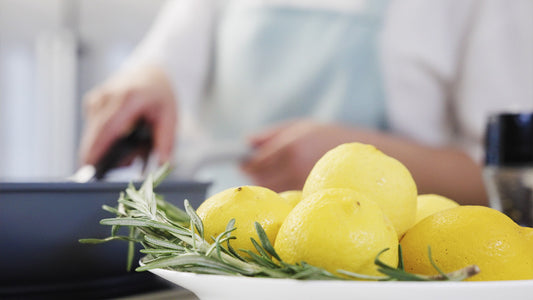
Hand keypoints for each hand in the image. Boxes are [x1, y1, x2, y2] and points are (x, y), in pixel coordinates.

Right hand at [79, 65, 176, 165]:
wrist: (150, 72)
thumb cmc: (160, 94)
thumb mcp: (170, 117)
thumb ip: (165, 143)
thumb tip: (163, 165)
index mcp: (128, 98)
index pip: (107, 128)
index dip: (96, 148)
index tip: (90, 166)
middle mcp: (107, 96)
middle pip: (94, 133)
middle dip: (101, 155)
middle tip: (122, 166)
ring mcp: (97, 98)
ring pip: (92, 133)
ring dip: (105, 147)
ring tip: (130, 145)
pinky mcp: (92, 103)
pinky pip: (93, 128)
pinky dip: (104, 138)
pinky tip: (121, 135)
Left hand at [241, 120, 356, 191]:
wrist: (360, 152)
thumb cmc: (325, 135)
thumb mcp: (298, 126)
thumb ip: (269, 134)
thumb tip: (246, 142)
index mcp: (290, 147)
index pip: (257, 162)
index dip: (246, 163)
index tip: (242, 162)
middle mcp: (295, 168)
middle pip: (261, 179)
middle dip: (255, 173)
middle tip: (256, 166)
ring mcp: (303, 183)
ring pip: (272, 190)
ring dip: (267, 182)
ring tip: (276, 171)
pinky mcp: (310, 195)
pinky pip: (286, 195)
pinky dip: (281, 188)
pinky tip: (288, 180)